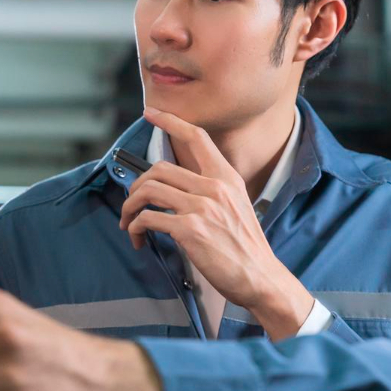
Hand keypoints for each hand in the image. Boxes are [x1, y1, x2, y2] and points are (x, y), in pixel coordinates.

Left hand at [122, 108, 314, 337]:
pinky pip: (148, 218)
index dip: (170, 121)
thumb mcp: (237, 207)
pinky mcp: (190, 230)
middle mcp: (214, 187)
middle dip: (136, 185)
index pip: (196, 137)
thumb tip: (180, 191)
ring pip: (148, 191)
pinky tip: (139, 238)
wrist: (261, 277)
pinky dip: (136, 227)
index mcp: (226, 178)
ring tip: (129, 223)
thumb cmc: (247, 248)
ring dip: (130, 207)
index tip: (150, 113)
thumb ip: (212, 193)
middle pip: (159, 168)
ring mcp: (202, 207)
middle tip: (132, 203)